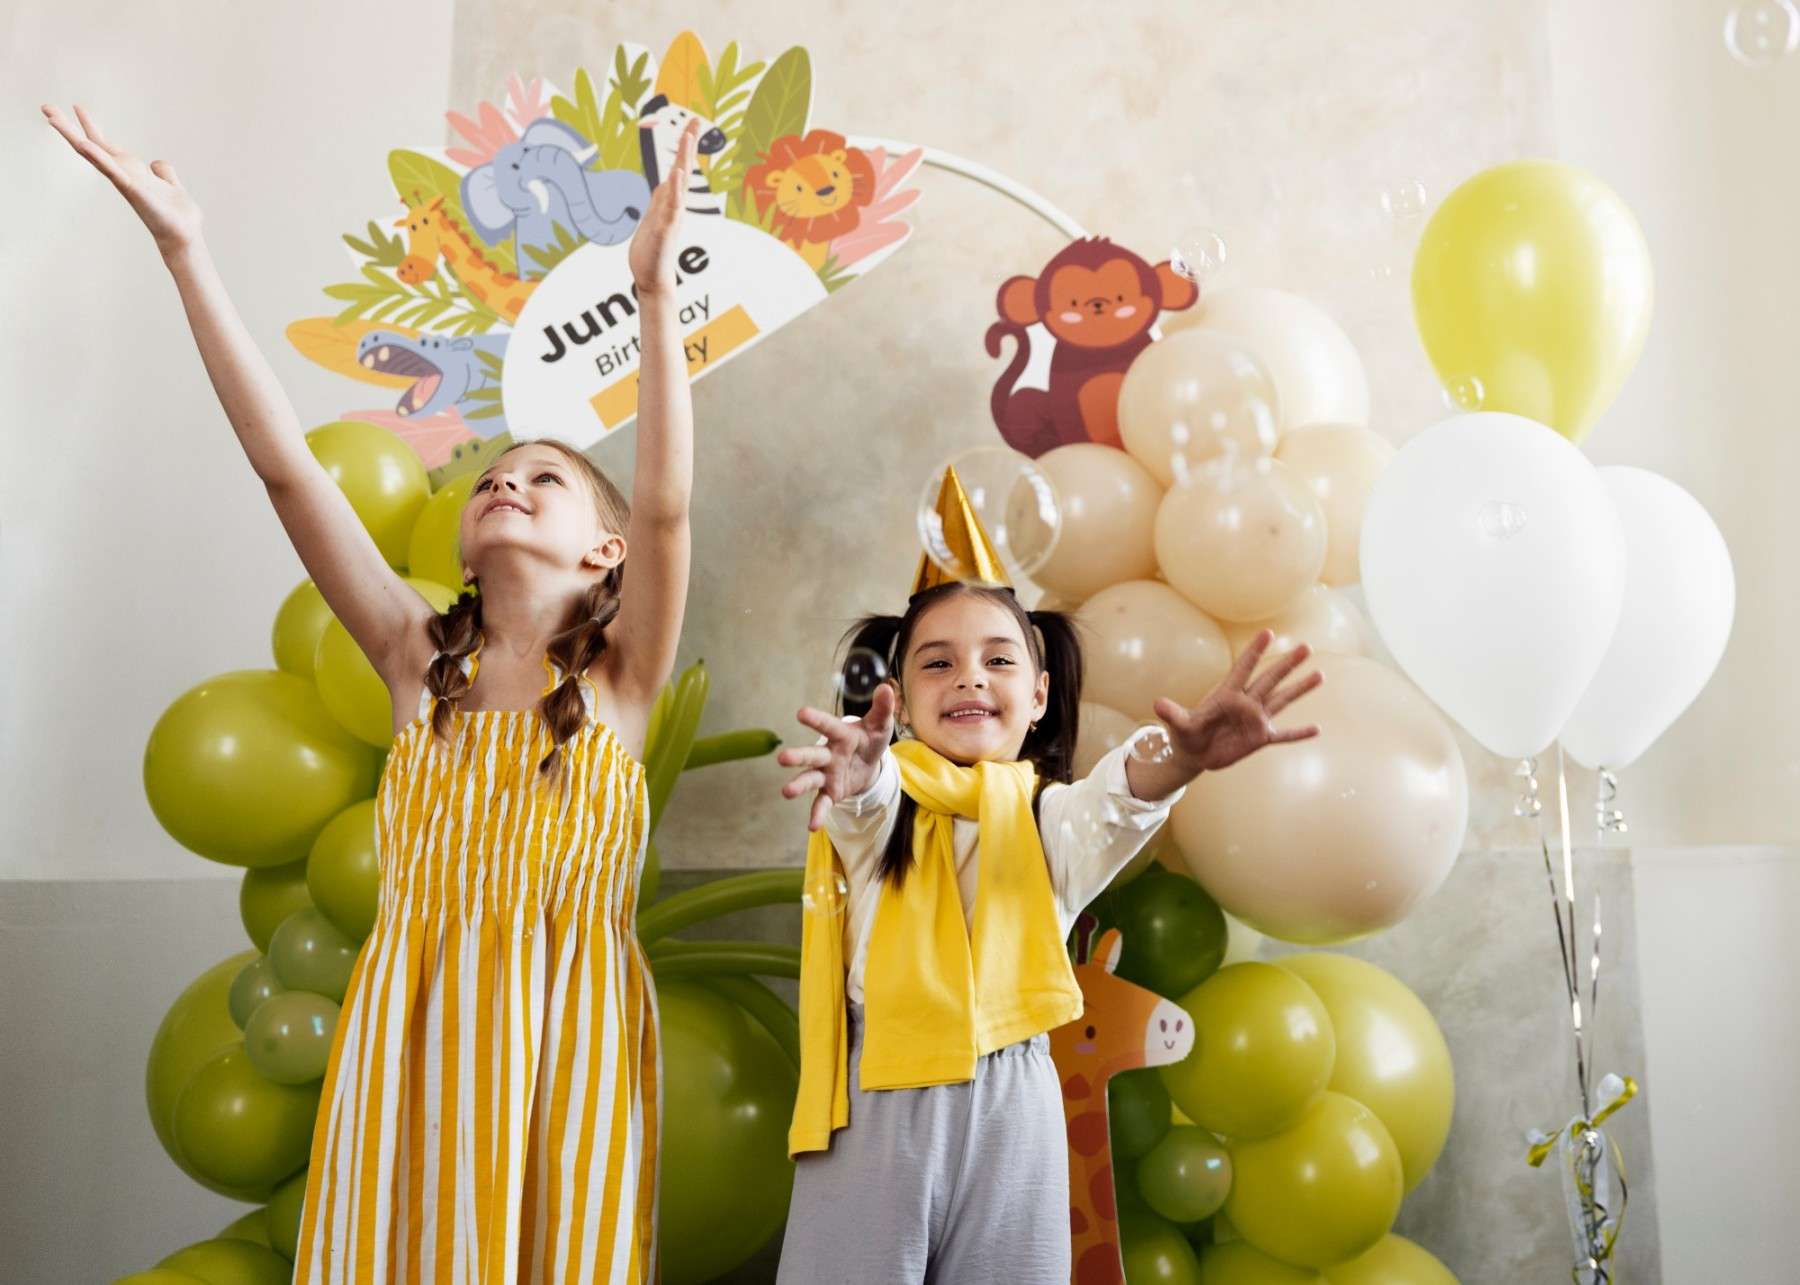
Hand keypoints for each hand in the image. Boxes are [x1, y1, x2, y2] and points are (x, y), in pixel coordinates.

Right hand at [42, 103, 202, 255]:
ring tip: (53, 119)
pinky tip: (85, 145)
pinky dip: (99, 158)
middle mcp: (123, 174)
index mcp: (130, 171)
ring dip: (73, 136)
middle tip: (46, 107)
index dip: (90, 126)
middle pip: (91, 146)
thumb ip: (164, 173)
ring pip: (94, 155)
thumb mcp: (172, 186)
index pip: (105, 145)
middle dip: (69, 127)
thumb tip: (157, 163)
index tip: (76, 106)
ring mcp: (125, 181)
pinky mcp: (134, 190)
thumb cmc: (177, 217)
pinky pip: (114, 171)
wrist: (185, 236)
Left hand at [627, 117, 700, 294]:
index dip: (684, 146)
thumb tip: (664, 184)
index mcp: (668, 201)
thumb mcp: (653, 218)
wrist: (652, 279)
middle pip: (683, 168)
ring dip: (684, 159)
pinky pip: (672, 206)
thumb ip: (660, 200)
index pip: (677, 167)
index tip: (691, 124)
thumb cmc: (651, 253)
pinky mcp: (667, 229)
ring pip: (679, 182)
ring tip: (688, 136)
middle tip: (695, 119)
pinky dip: (675, 190)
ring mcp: (672, 216)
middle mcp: (674, 205)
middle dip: (688, 144)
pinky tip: (677, 174)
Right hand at [778, 684, 897, 831]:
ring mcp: (827, 774)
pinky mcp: (830, 791)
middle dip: (798, 756)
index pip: (828, 726)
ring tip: (786, 792)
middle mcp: (828, 754)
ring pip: (810, 779)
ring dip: (799, 785)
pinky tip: (812, 827)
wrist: (868, 764)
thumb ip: (882, 708)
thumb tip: (886, 687)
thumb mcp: (880, 725)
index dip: (816, 720)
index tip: (800, 713)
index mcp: (840, 735)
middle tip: (782, 758)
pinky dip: (817, 814)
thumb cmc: (870, 739)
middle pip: (812, 755)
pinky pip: (822, 803)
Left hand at [1152, 631, 1321, 774]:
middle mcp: (1246, 703)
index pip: (1243, 668)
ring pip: (1282, 700)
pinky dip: (1298, 734)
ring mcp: (1256, 720)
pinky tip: (1317, 730)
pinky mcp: (1260, 738)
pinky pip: (1283, 736)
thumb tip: (1157, 704)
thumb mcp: (1178, 725)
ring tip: (1319, 674)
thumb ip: (1173, 714)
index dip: (1254, 651)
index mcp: (1227, 694)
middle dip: (1287, 664)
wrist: (1193, 753)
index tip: (1268, 633)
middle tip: (1305, 646)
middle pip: (1269, 679)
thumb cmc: (1185, 734)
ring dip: (1300, 689)